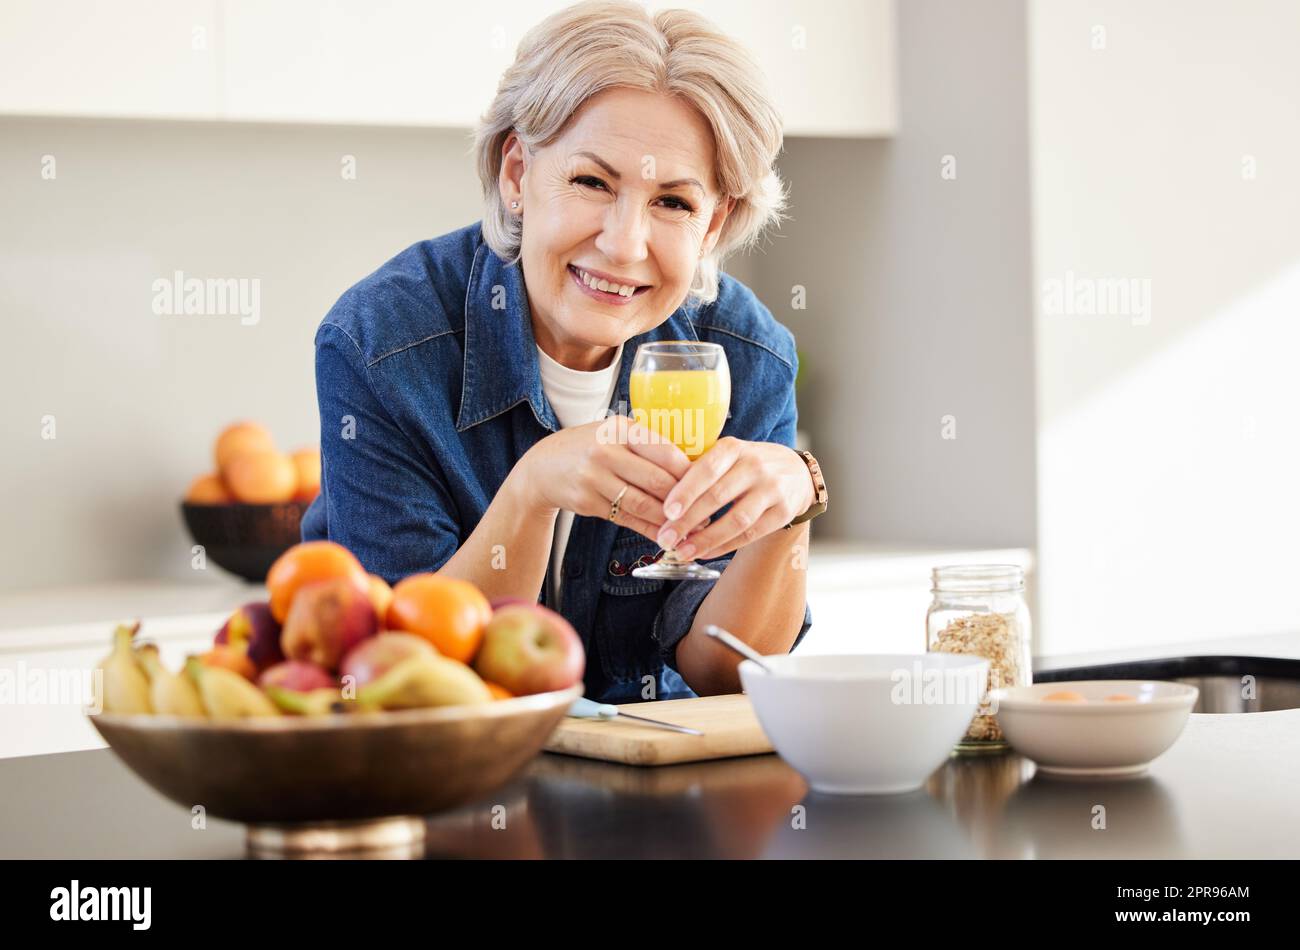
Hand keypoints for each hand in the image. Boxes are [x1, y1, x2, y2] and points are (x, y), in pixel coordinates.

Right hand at [516, 415, 709, 542]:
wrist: (542, 467)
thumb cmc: (589, 448)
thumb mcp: (614, 433)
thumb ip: (647, 445)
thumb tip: (693, 467)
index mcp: (621, 429)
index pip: (666, 452)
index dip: (690, 472)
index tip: (709, 485)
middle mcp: (606, 451)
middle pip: (657, 480)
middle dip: (685, 500)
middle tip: (708, 512)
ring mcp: (595, 478)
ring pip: (643, 504)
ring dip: (669, 520)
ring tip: (691, 528)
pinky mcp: (588, 502)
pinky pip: (626, 519)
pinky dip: (648, 529)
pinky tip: (665, 535)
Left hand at [656, 438, 815, 561]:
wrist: (796, 472)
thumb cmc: (746, 465)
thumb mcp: (727, 455)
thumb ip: (700, 469)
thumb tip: (659, 495)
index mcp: (734, 447)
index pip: (707, 468)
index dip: (686, 490)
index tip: (666, 511)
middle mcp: (755, 466)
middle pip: (718, 496)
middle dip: (688, 520)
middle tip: (665, 539)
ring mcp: (772, 489)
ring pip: (736, 519)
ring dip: (706, 539)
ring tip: (682, 552)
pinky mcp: (784, 512)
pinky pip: (751, 534)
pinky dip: (725, 546)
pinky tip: (705, 553)